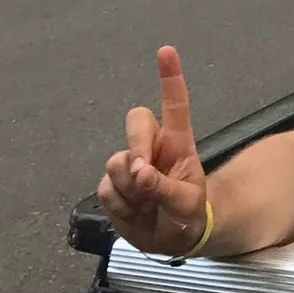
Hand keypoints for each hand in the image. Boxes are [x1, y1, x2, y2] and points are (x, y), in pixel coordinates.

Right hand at [97, 45, 210, 255]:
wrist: (172, 241)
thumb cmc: (186, 213)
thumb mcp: (185, 204)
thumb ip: (164, 187)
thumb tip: (138, 170)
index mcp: (177, 142)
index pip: (175, 105)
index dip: (170, 78)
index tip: (166, 51)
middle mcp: (152, 146)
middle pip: (136, 120)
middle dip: (137, 144)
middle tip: (143, 173)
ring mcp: (130, 165)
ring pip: (116, 161)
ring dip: (130, 188)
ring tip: (147, 205)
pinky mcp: (112, 186)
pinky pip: (106, 189)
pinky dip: (120, 206)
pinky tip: (134, 213)